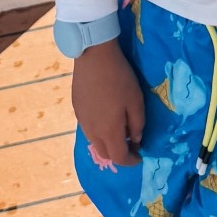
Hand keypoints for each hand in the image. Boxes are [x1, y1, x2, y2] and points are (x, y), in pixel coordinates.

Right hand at [71, 42, 144, 165]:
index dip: (131, 161)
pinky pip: (88, 127)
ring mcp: (82, 120)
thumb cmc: (119, 78)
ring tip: (119, 129)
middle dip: (118, 154)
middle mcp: (92, 131)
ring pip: (95, 141)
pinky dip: (98, 130)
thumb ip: (137, 125)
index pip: (119, 158)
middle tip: (130, 143)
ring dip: (107, 142)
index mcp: (109, 132)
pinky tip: (105, 115)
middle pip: (104, 153)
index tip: (140, 155)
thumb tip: (135, 140)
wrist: (94, 56)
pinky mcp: (76, 108)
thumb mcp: (136, 101)